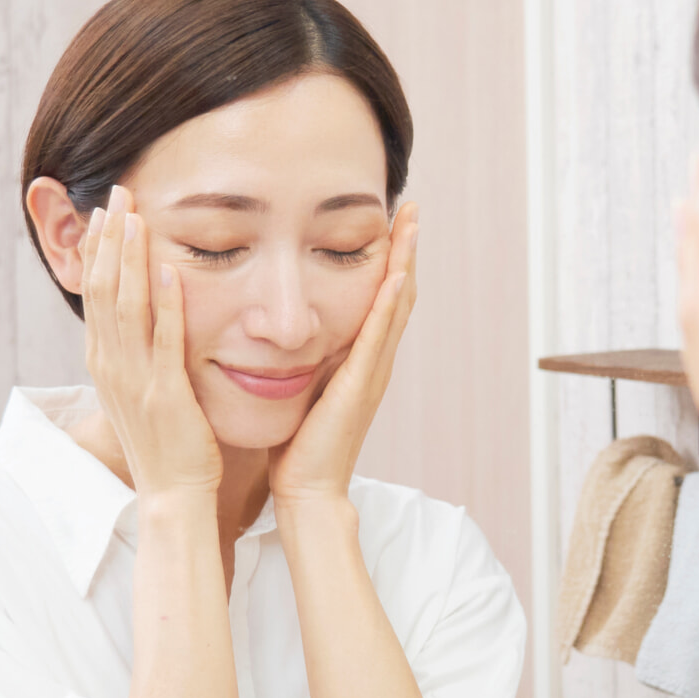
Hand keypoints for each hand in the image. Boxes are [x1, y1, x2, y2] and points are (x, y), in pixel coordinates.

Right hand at [80, 184, 223, 497]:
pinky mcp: (166, 394)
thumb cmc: (167, 443)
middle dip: (108, 239)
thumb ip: (139, 353)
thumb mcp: (142, 390)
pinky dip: (166, 303)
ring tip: (134, 214)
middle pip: (102, 289)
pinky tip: (171, 269)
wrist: (174, 494)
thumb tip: (142, 319)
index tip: (104, 211)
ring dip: (129, 257)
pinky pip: (164, 340)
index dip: (97, 250)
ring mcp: (136, 380)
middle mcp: (112, 366)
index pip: (93, 294)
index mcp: (105, 363)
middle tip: (117, 193)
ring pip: (125, 307)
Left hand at [270, 202, 419, 507]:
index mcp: (360, 360)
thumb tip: (288, 330)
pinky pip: (378, 337)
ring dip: (405, 262)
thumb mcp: (303, 386)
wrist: (307, 489)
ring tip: (410, 224)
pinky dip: (389, 304)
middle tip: (410, 208)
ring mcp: (372, 372)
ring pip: (396, 307)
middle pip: (399, 294)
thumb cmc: (298, 446)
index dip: (389, 260)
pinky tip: (395, 274)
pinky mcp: (359, 386)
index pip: (381, 299)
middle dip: (405, 249)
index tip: (390, 222)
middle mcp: (374, 361)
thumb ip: (306, 358)